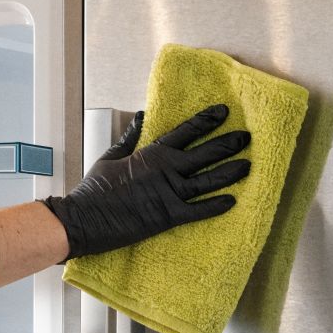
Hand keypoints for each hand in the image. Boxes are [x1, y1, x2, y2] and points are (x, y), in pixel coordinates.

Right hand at [41, 104, 250, 259]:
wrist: (83, 219)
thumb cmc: (94, 190)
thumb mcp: (112, 156)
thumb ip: (131, 137)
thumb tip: (142, 117)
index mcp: (151, 153)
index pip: (185, 131)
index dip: (206, 121)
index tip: (224, 112)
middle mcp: (164, 170)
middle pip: (204, 153)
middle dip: (227, 144)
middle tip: (246, 137)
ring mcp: (167, 193)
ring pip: (207, 180)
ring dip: (230, 172)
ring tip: (248, 165)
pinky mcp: (167, 216)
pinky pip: (198, 211)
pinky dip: (216, 206)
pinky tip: (232, 201)